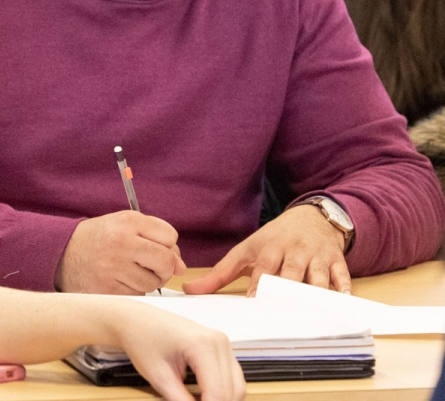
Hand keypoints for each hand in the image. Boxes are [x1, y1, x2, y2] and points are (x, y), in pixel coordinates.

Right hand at [55, 210, 185, 292]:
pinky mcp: (108, 290)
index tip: (157, 247)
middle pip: (165, 261)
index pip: (170, 236)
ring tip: (131, 271)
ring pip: (153, 282)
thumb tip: (182, 267)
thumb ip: (156, 237)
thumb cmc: (100, 237)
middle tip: (152, 266)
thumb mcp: (125, 224)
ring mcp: (114, 268)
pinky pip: (137, 295)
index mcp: (129, 222)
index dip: (168, 245)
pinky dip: (135, 290)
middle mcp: (122, 243)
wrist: (63, 252)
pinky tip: (121, 281)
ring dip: (149, 281)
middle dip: (164, 267)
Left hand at [114, 303, 245, 400]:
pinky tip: (203, 398)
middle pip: (231, 392)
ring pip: (237, 387)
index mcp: (203, 345)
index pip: (218, 393)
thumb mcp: (160, 378)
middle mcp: (219, 341)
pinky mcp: (220, 347)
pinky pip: (232, 378)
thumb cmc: (144, 340)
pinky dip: (222, 392)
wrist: (138, 320)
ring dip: (221, 400)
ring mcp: (222, 342)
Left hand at [183, 205, 351, 296]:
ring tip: (312, 314)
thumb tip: (189, 290)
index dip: (260, 283)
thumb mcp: (246, 251)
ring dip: (314, 293)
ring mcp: (317, 256)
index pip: (265, 267)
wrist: (311, 217)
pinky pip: (342, 276)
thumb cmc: (273, 239)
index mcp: (270, 247)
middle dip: (287, 290)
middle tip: (282, 312)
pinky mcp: (336, 260)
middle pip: (291, 272)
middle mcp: (294, 250)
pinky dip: (342, 289)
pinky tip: (341, 303)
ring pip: (317, 277)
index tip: (254, 300)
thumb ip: (219, 274)